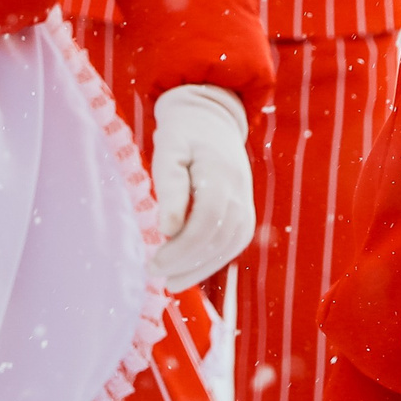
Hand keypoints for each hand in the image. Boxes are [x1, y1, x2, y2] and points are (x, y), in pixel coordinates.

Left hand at [148, 85, 254, 292]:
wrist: (211, 118)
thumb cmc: (183, 134)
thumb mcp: (169, 151)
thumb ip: (169, 187)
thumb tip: (167, 229)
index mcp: (220, 172)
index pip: (206, 220)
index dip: (181, 247)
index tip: (154, 262)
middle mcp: (239, 189)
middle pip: (218, 237)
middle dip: (187, 263)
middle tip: (156, 274)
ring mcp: (246, 200)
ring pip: (230, 245)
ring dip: (201, 268)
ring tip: (172, 282)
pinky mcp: (245, 210)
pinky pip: (235, 242)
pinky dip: (214, 260)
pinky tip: (191, 270)